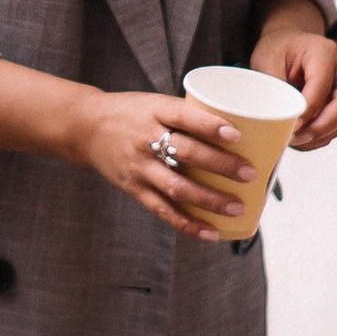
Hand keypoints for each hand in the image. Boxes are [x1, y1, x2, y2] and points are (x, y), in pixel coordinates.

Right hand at [72, 91, 251, 239]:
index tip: (236, 135)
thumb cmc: (132, 113)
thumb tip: (240, 131)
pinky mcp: (134, 189)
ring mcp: (139, 167)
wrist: (86, 128)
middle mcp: (146, 139)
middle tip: (250, 173)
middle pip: (186, 153)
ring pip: (177, 188)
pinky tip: (211, 233)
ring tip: (237, 207)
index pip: (184, 117)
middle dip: (220, 165)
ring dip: (210, 200)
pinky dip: (188, 225)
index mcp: (154, 111)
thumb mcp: (156, 103)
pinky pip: (163, 211)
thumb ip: (188, 116)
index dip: (210, 126)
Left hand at [252, 11, 336, 152]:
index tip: (291, 125)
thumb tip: (279, 119)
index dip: (309, 109)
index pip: (322, 84)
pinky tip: (300, 138)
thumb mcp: (267, 61)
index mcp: (324, 52)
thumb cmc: (278, 49)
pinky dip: (320, 136)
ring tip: (294, 140)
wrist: (287, 44)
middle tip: (297, 137)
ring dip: (320, 134)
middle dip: (323, 125)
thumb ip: (276, 88)